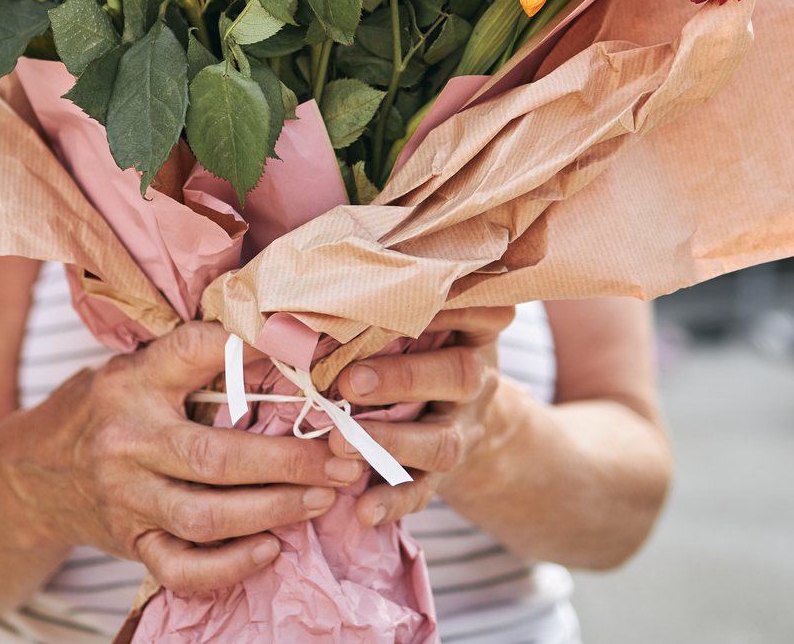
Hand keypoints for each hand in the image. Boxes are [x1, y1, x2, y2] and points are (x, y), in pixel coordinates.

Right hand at [0, 321, 360, 590]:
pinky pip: (183, 568)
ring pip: (206, 517)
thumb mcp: (132, 366)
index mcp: (130, 382)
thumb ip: (190, 361)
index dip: (250, 348)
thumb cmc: (100, 408)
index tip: (306, 354)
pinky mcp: (128, 543)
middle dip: (289, 461)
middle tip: (342, 459)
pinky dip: (231, 566)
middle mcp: (125, 441)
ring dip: (274, 511)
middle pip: (216, 457)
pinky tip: (271, 548)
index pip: (193, 352)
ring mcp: (125, 499)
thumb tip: (276, 343)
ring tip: (323, 500)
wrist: (29, 473)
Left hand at [329, 306, 522, 526]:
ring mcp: (465, 428)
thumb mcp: (428, 323)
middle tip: (350, 383)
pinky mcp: (446, 474)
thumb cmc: (424, 352)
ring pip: (441, 441)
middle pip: (458, 375)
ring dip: (391, 444)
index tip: (407, 301)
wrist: (469, 421)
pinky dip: (393, 501)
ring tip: (342, 445)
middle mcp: (477, 378)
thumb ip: (391, 309)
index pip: (479, 311)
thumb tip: (314, 284)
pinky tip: (365, 509)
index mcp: (475, 331)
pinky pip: (425, 491)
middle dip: (404, 379)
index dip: (451, 308)